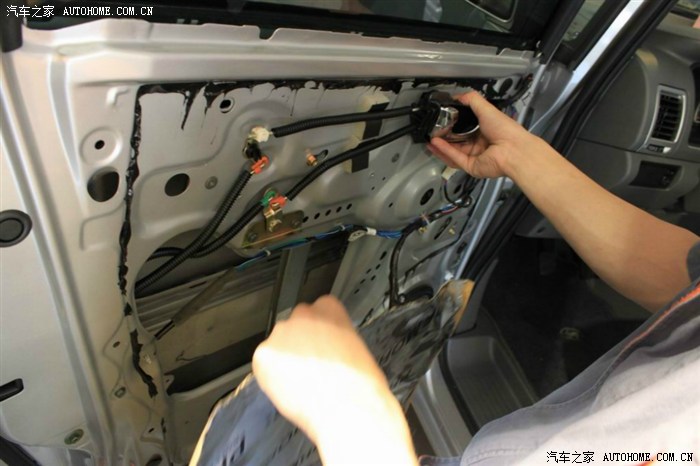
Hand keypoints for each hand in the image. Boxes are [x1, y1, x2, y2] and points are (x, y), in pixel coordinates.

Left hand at [252, 295, 416, 464]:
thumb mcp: (355, 348)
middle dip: (299, 342)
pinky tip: (289, 386)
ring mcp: (282, 333)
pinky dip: (271, 375)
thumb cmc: (359, 384)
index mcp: (330, 309)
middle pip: (295, 324)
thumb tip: (326, 347)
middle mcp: (303, 315)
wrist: (347, 406)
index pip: (318, 308)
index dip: (318, 330)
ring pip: (278, 343)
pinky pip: (264, 362)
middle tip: (309, 365)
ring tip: (301, 381)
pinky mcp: (264, 354)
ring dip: (284, 358)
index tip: (319, 342)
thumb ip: (335, 338)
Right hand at [427, 91, 539, 178]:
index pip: (465, 127)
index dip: (453, 124)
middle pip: (458, 141)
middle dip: (444, 137)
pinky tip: (435, 144)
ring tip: (429, 138)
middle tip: (432, 131)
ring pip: (454, 151)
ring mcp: (475, 157)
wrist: (513, 150)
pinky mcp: (471, 167)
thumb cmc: (505, 129)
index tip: (441, 119)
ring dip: (441, 145)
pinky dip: (445, 151)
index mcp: (486, 130)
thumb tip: (457, 96)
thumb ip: (471, 100)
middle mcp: (480, 144)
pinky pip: (455, 159)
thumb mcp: (486, 108)